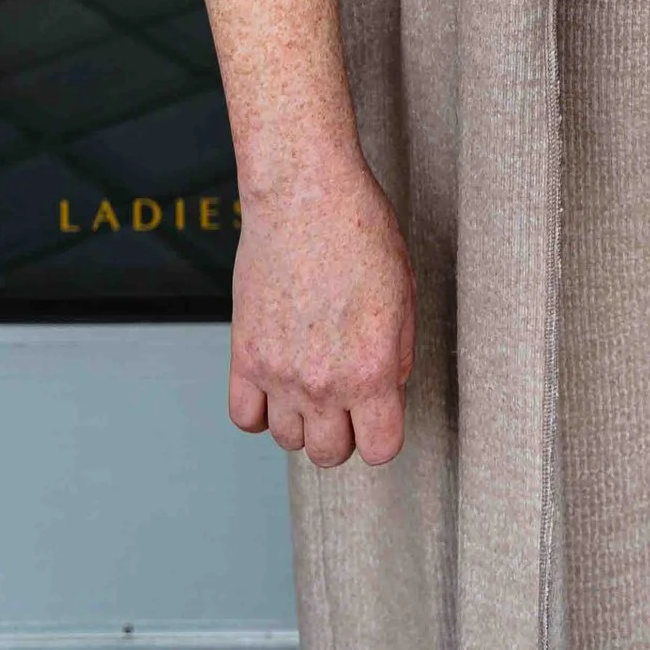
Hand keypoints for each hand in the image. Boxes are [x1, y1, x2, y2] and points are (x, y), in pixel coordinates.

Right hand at [228, 158, 415, 468]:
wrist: (305, 195)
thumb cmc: (359, 229)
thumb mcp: (405, 293)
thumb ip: (396, 354)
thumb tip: (386, 389)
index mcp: (372, 369)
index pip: (380, 448)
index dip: (383, 433)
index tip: (381, 415)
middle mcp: (323, 382)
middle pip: (329, 454)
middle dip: (344, 432)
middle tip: (347, 400)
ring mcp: (279, 373)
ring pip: (288, 440)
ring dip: (302, 420)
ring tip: (313, 385)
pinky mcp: (245, 356)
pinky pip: (245, 417)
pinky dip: (260, 410)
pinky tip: (276, 384)